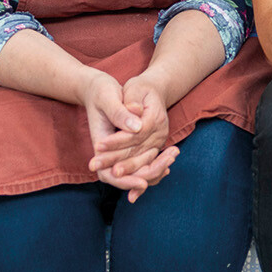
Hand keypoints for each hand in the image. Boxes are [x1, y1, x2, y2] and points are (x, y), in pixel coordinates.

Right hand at [81, 71, 175, 202]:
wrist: (99, 89)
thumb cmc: (101, 90)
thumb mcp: (107, 96)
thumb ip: (120, 113)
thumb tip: (136, 126)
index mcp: (100, 142)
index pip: (108, 173)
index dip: (126, 179)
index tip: (143, 182)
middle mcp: (108, 151)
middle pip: (125, 176)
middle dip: (147, 175)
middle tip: (168, 166)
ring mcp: (120, 149)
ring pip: (136, 170)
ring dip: (155, 169)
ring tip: (172, 157)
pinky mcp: (130, 145)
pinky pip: (142, 162)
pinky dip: (154, 164)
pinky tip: (169, 159)